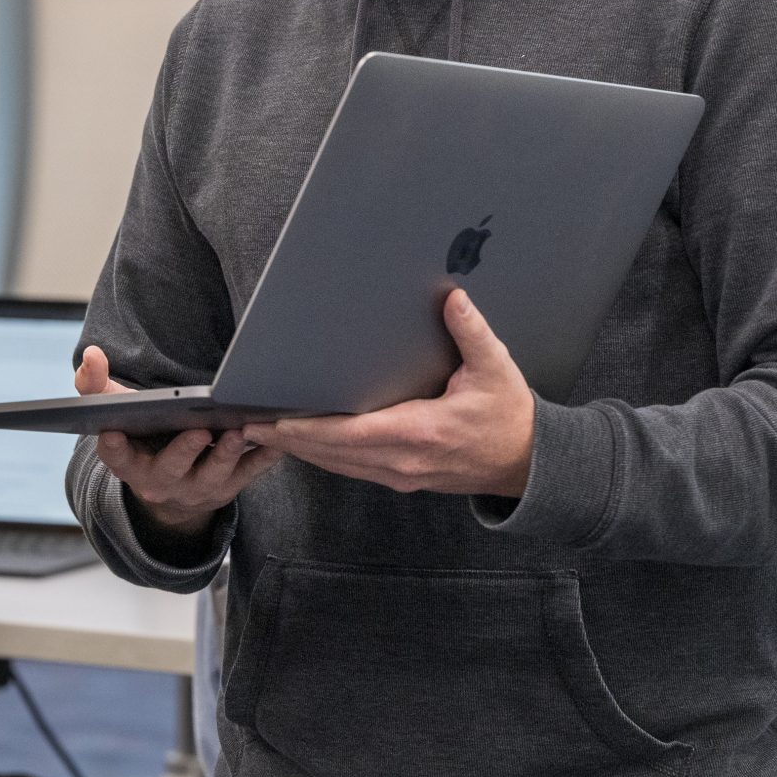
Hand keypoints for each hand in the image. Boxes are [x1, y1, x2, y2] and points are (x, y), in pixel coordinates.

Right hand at [77, 344, 281, 541]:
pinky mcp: (225, 489)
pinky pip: (246, 476)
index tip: (112, 434)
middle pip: (170, 469)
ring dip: (226, 456)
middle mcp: (159, 482)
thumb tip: (91, 355)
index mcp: (127, 462)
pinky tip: (274, 441)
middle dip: (184, 451)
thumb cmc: (140, 433)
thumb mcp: (115, 410)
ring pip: (212, 477)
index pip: (115, 456)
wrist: (169, 481)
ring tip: (238, 432)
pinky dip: (261, 459)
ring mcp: (194, 490)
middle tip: (199, 430)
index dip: (113, 446)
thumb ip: (95, 382)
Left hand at [245, 289, 536, 496]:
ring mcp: (400, 474)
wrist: (529, 465)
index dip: (308, 430)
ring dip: (300, 450)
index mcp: (421, 432)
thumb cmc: (510, 417)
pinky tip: (303, 443)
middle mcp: (403, 460)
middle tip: (248, 424)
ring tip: (263, 433)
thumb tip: (453, 298)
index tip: (274, 422)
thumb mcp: (496, 369)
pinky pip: (352, 469)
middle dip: (289, 440)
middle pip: (332, 454)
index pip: (350, 435)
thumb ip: (472, 333)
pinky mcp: (401, 478)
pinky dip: (323, 456)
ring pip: (337, 465)